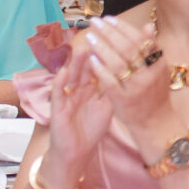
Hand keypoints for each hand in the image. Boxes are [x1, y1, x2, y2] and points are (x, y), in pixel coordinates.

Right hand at [42, 37, 118, 178]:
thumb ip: (114, 88)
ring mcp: (66, 97)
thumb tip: (131, 71)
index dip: (107, 53)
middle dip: (93, 52)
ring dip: (75, 63)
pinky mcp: (56, 109)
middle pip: (86, 67)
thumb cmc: (91, 128)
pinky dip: (59, 83)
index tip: (117, 39)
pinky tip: (63, 72)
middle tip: (100, 36)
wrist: (76, 151)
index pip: (99, 66)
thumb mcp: (107, 105)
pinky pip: (57, 94)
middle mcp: (78, 88)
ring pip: (71, 76)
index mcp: (91, 87)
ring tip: (82, 48)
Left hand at [79, 11, 182, 140]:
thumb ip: (152, 49)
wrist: (156, 122)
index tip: (109, 18)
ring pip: (118, 63)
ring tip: (90, 37)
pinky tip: (90, 59)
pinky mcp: (123, 100)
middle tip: (95, 22)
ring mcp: (136, 87)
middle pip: (128, 48)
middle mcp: (149, 74)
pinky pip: (109, 81)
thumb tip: (148, 26)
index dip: (123, 28)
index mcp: (158, 63)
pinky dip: (100, 69)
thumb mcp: (158, 69)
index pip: (140, 40)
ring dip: (102, 48)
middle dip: (110, 33)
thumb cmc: (155, 93)